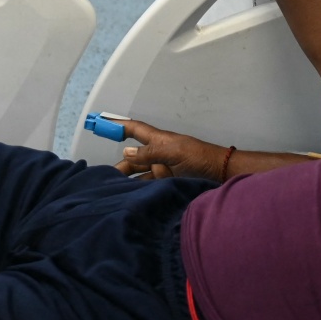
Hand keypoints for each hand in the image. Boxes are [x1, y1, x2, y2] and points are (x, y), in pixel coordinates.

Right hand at [111, 118, 232, 180]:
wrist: (220, 176)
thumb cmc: (199, 158)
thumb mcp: (173, 152)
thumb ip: (149, 153)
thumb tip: (126, 152)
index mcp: (158, 141)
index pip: (134, 130)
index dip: (117, 125)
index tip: (100, 122)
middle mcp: (157, 155)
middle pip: (132, 158)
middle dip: (118, 165)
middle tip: (100, 176)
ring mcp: (161, 170)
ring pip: (137, 174)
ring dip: (125, 180)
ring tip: (110, 190)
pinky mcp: (165, 185)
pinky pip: (146, 186)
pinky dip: (136, 190)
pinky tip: (125, 196)